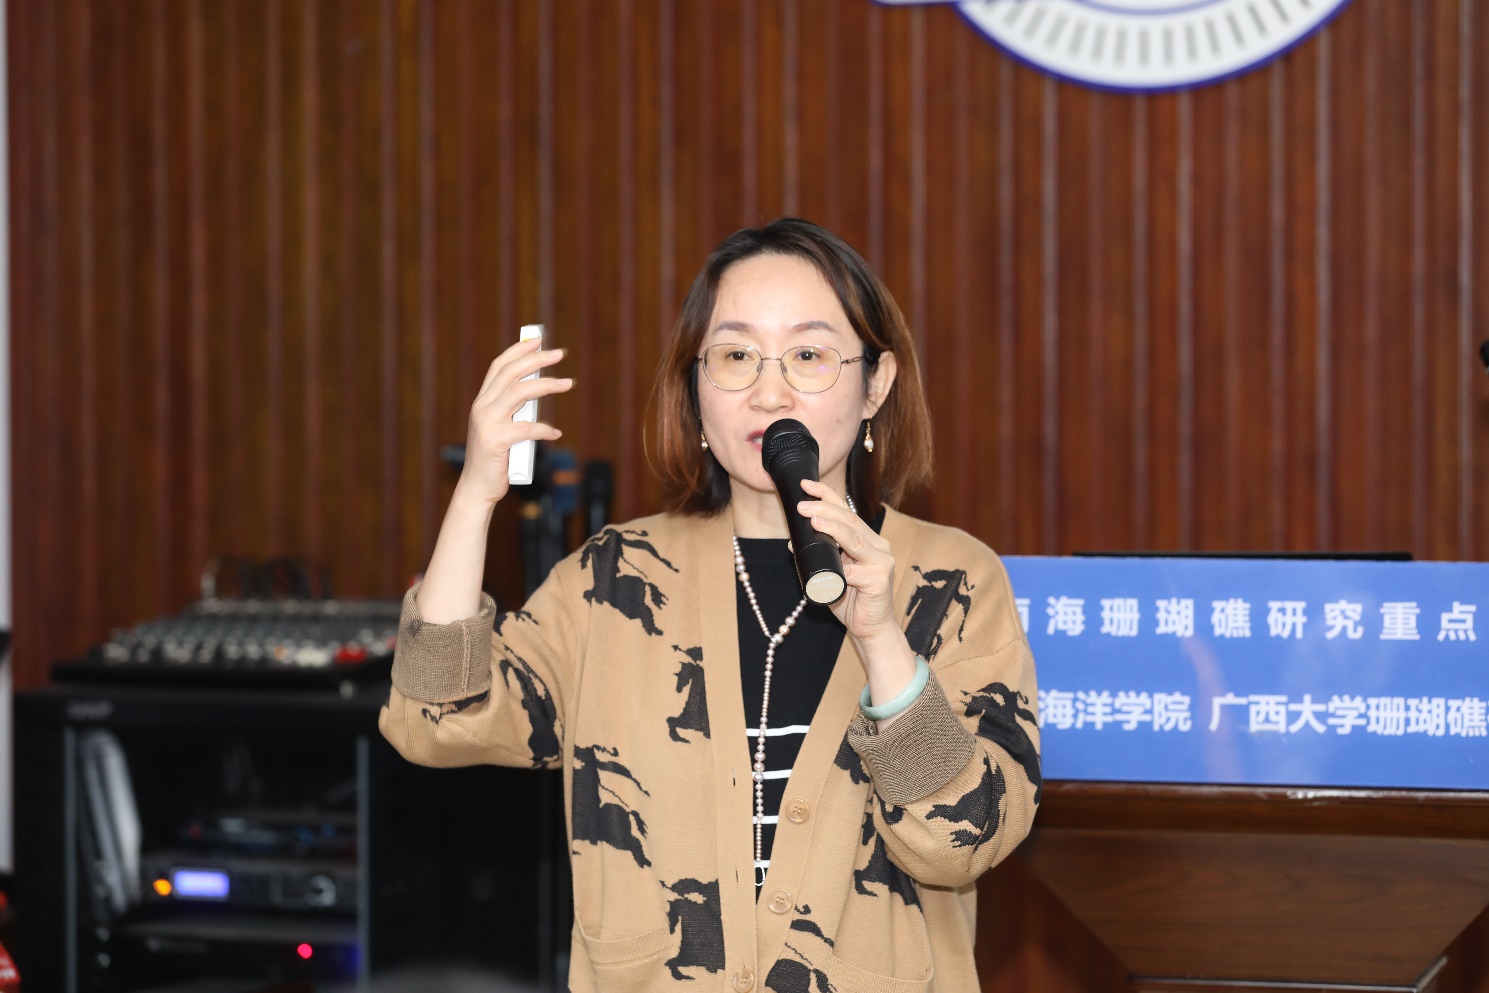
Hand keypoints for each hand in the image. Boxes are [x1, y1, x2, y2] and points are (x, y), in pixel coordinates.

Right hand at [456, 337, 571, 507]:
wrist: (477, 488)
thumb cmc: (495, 459)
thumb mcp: (503, 428)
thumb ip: (514, 411)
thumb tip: (540, 394)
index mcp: (482, 402)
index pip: (499, 367)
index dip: (518, 350)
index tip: (538, 340)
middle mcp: (481, 407)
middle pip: (512, 373)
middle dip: (537, 360)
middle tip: (560, 354)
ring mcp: (487, 422)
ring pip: (520, 393)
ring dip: (547, 385)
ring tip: (568, 383)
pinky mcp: (495, 440)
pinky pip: (527, 429)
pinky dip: (544, 429)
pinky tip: (555, 433)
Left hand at [795, 479, 898, 644]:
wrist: (871, 629)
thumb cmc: (851, 601)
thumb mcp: (829, 573)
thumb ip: (817, 556)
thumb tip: (792, 541)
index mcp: (866, 540)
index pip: (845, 511)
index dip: (827, 495)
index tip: (806, 485)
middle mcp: (877, 546)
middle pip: (850, 520)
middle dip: (824, 508)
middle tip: (803, 504)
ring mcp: (882, 561)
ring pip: (854, 538)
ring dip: (833, 526)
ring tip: (813, 518)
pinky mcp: (881, 579)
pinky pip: (856, 570)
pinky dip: (841, 567)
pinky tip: (832, 564)